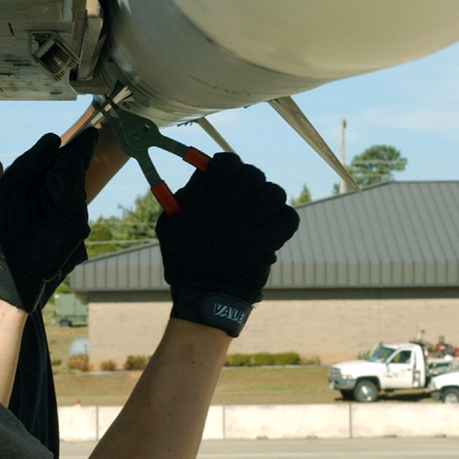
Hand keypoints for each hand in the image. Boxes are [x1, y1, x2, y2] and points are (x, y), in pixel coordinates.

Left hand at [0, 129, 99, 310]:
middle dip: (80, 148)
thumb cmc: (2, 223)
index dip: (73, 144)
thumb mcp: (11, 184)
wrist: (6, 261)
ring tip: (72, 155)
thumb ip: (31, 161)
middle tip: (89, 134)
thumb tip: (55, 138)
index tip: (87, 131)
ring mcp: (68, 204)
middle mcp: (58, 189)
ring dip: (75, 162)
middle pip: (74, 162)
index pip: (61, 156)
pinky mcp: (75, 219)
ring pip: (76, 175)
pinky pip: (74, 194)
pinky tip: (61, 175)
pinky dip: (69, 183)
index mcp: (41, 179)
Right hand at [155, 153, 298, 335]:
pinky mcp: (268, 241)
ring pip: (274, 193)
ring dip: (268, 199)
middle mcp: (228, 206)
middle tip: (246, 195)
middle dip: (251, 182)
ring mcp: (250, 223)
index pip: (227, 161)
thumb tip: (202, 170)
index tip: (228, 175)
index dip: (230, 165)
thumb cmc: (185, 259)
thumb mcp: (170, 223)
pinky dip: (283, 219)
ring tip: (260, 211)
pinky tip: (272, 225)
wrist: (204, 296)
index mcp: (204, 198)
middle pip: (253, 175)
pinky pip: (289, 216)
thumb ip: (184, 194)